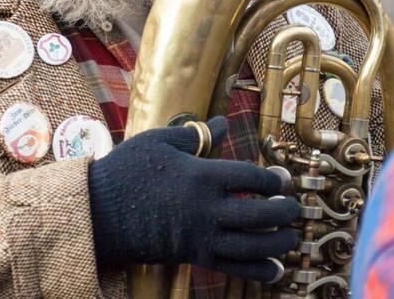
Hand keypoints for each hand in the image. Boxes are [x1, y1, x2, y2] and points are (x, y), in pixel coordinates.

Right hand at [88, 117, 298, 280]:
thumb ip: (196, 135)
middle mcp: (206, 208)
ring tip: (291, 238)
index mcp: (200, 175)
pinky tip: (274, 270)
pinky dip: (257, 271)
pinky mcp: (193, 255)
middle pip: (259, 213)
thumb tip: (224, 122)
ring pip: (251, 245)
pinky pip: (232, 268)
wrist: (99, 212)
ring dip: (278, 243)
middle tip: (294, 207)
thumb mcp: (159, 141)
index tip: (282, 179)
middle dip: (284, 212)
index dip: (272, 179)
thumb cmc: (127, 170)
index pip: (249, 176)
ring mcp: (200, 235)